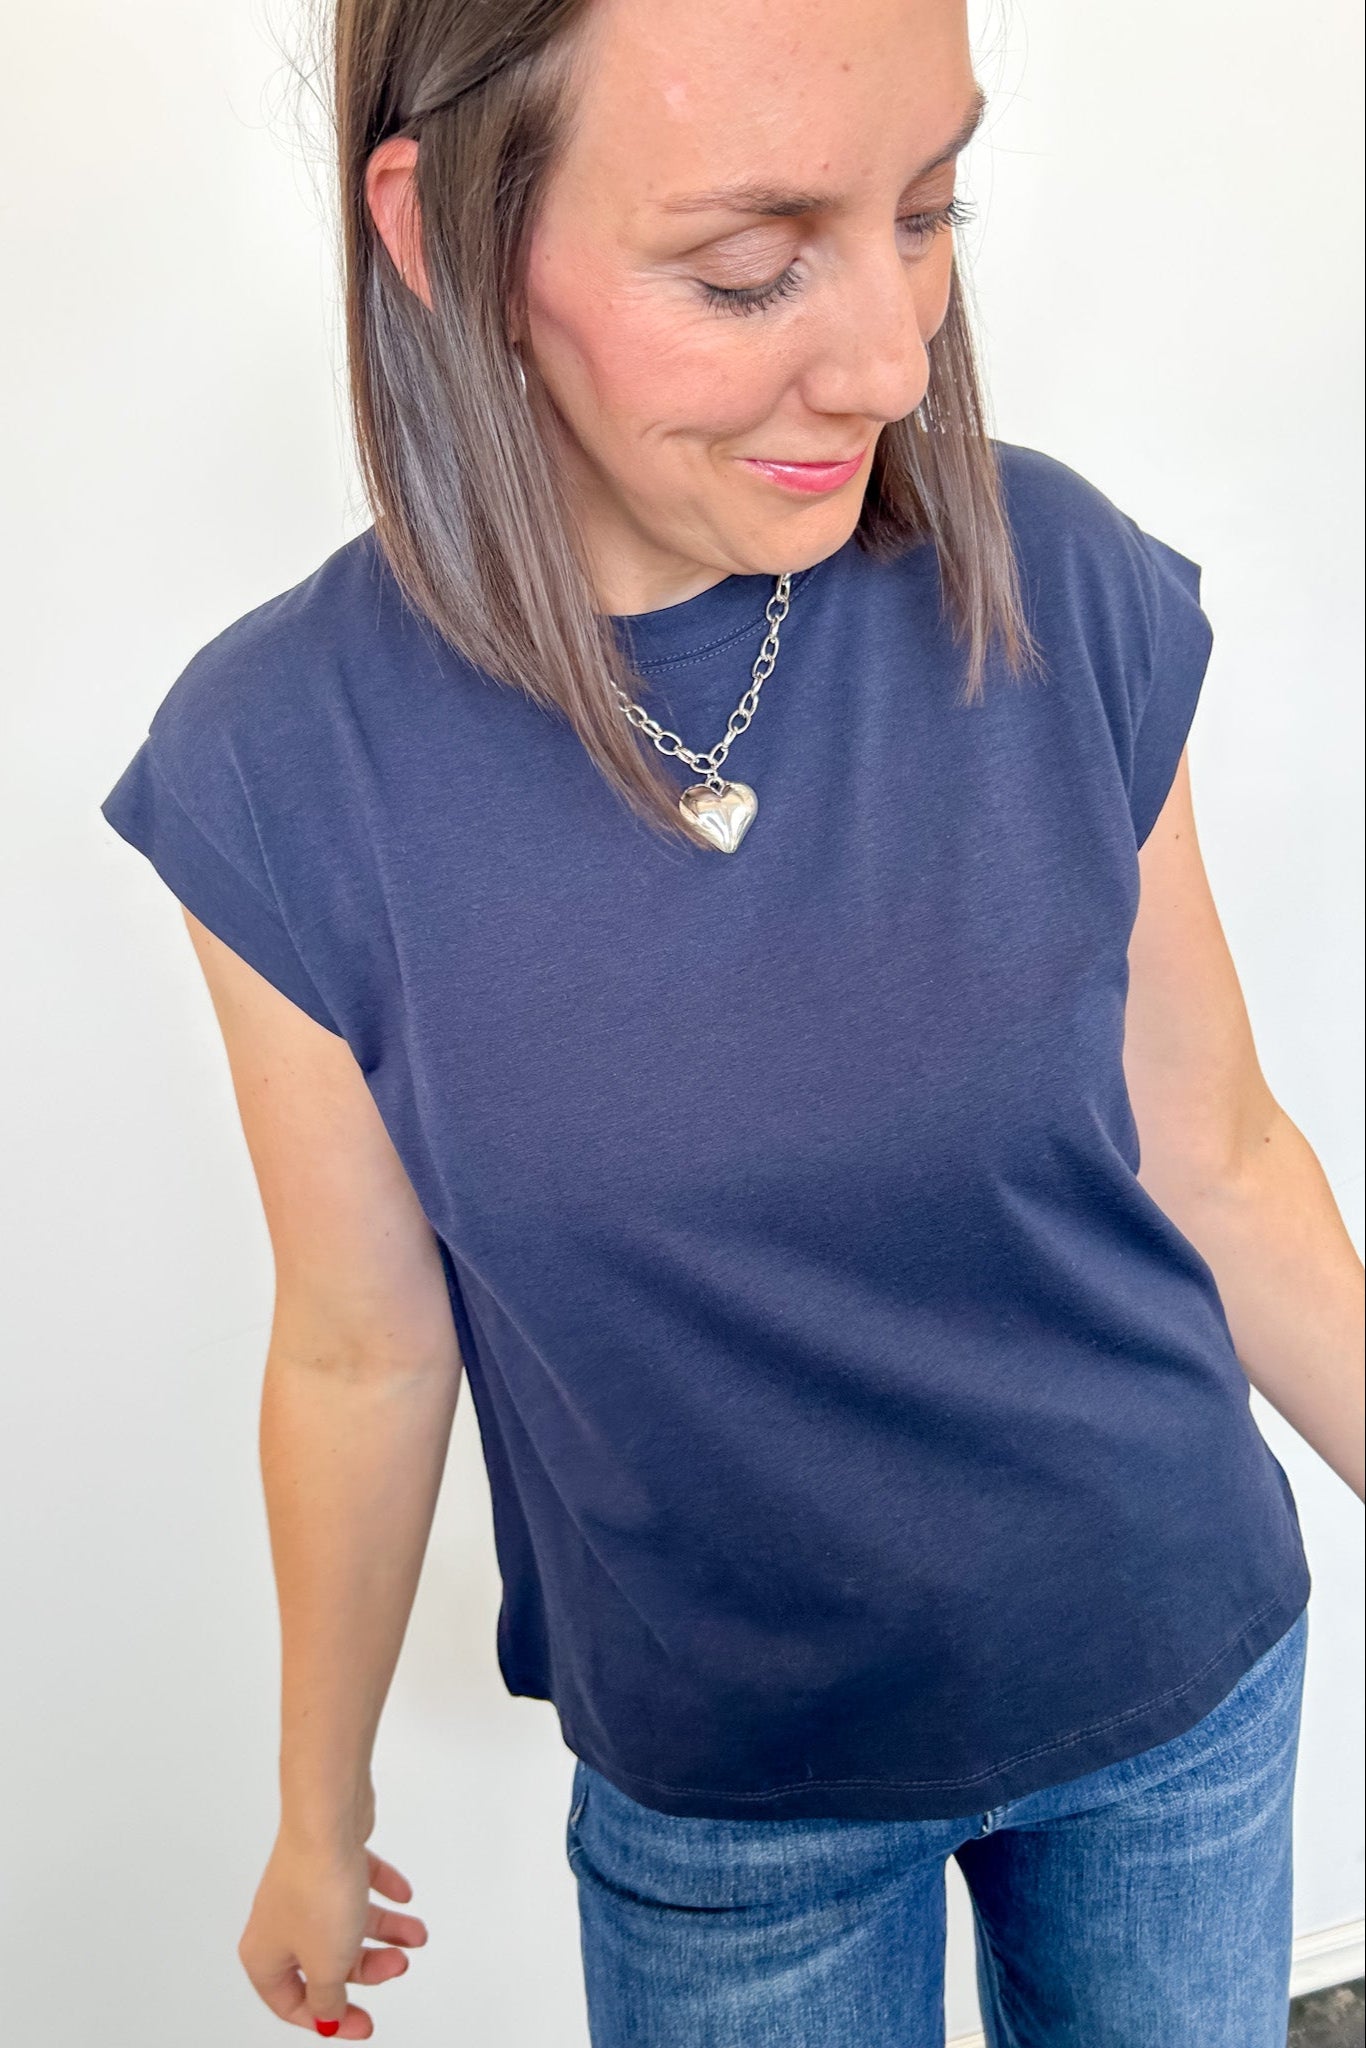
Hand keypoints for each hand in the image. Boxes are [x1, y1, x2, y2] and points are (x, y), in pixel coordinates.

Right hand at [238, 1826, 427, 2035]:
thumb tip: (329, 2014)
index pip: (291, 2002)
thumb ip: (329, 1997)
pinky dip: (381, 1890)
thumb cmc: (317, 1891)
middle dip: (367, 1968)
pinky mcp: (327, 1859)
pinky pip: (356, 1883)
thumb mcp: (327, 1966)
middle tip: (398, 1966)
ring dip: (385, 1931)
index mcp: (265, 1954)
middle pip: (324, 1962)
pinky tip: (403, 1894)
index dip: (328, 2019)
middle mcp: (280, 1921)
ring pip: (345, 1922)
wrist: (327, 1819)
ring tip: (416, 1933)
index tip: (362, 2023)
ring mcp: (303, 1888)